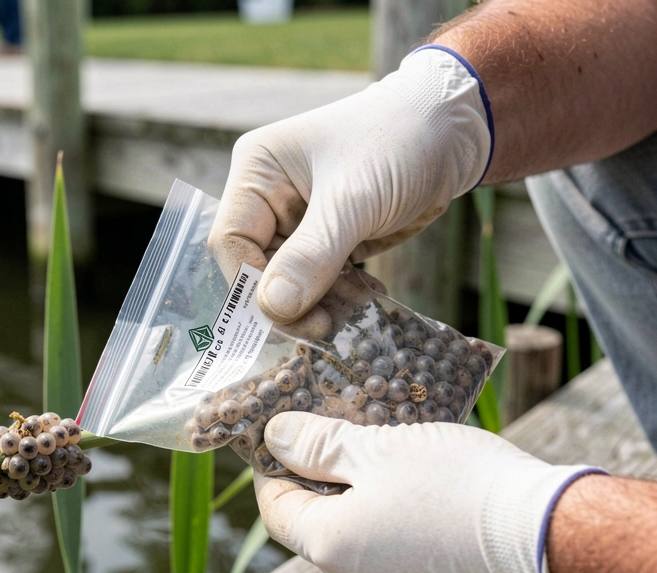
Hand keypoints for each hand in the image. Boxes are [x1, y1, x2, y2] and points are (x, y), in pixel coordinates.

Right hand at [209, 47, 490, 327]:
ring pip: (289, 285)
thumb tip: (272, 307)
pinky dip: (338, 300)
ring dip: (319, 306)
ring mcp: (298, 224)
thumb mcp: (354, 199)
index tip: (286, 314)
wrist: (455, 131)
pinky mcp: (327, 242)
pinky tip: (366, 299)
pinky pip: (319, 284)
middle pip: (258, 269)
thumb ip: (312, 255)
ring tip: (355, 311)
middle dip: (290, 302)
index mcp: (258, 173)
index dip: (251, 283)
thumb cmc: (400, 142)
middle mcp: (269, 199)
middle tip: (324, 327)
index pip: (232, 241)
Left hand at [256, 411, 598, 572]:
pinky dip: (422, 568)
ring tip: (424, 499)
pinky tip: (453, 539)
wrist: (557, 549)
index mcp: (328, 547)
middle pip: (327, 540)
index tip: (285, 451)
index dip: (277, 475)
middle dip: (341, 502)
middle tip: (372, 463)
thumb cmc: (463, 487)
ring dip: (383, 537)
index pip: (278, 510)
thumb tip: (275, 438)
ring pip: (372, 570)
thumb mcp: (382, 448)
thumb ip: (319, 445)